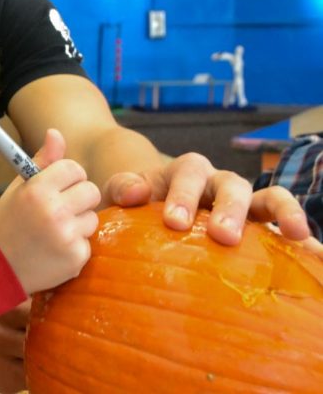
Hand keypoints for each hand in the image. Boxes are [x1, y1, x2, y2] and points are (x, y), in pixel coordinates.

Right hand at [0, 129, 100, 293]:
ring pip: (92, 217)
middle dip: (78, 198)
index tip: (58, 187)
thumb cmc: (8, 223)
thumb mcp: (19, 189)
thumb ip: (41, 161)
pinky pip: (88, 242)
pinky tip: (55, 250)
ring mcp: (66, 236)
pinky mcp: (76, 258)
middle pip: (90, 190)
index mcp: (37, 190)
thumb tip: (56, 132)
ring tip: (53, 233)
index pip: (73, 168)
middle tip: (60, 209)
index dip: (67, 177)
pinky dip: (75, 246)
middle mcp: (53, 211)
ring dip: (78, 223)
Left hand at [104, 152, 312, 249]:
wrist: (149, 204)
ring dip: (282, 212)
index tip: (173, 221)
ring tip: (295, 232)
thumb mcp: (120, 191)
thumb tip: (135, 193)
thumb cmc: (135, 203)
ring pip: (267, 198)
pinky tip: (314, 253)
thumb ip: (122, 187)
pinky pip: (281, 225)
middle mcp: (216, 182)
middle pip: (231, 185)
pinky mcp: (256, 225)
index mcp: (183, 171)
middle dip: (229, 209)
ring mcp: (241, 203)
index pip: (187, 172)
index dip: (183, 193)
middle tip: (222, 235)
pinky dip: (298, 234)